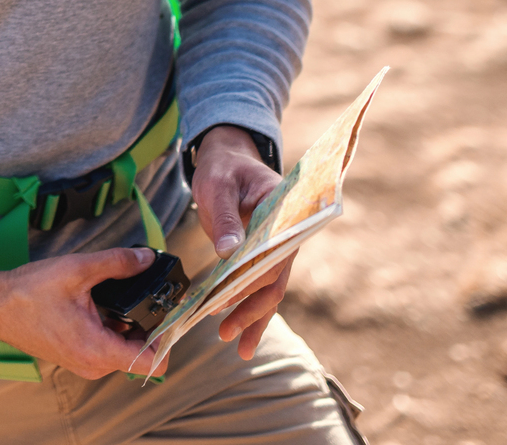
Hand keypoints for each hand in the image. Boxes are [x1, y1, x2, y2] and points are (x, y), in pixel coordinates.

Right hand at [0, 248, 161, 379]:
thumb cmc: (28, 293)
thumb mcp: (78, 269)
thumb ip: (117, 263)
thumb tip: (146, 258)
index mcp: (98, 349)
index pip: (154, 362)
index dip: (169, 338)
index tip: (168, 312)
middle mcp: (93, 365)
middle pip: (142, 353)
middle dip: (148, 325)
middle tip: (146, 294)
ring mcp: (84, 363)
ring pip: (124, 350)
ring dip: (128, 325)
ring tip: (116, 296)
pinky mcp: (76, 357)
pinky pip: (107, 348)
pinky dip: (112, 329)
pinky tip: (99, 304)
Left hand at [190, 125, 290, 358]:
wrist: (227, 161)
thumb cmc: (224, 169)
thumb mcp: (218, 187)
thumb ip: (226, 218)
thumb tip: (228, 254)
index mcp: (286, 212)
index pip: (276, 251)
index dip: (257, 277)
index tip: (233, 297)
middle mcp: (288, 235)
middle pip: (274, 278)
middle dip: (252, 309)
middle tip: (227, 332)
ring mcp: (278, 249)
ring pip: (270, 290)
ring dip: (253, 317)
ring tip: (235, 344)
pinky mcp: (262, 258)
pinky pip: (260, 287)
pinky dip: (250, 310)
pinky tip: (238, 332)